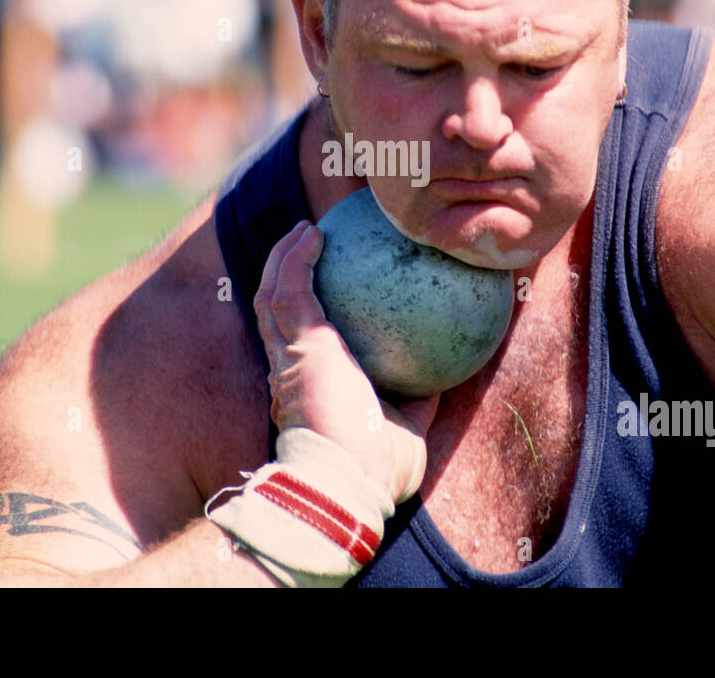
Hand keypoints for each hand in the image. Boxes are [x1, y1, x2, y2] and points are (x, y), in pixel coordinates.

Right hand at [254, 221, 439, 502]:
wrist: (347, 483)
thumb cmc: (375, 470)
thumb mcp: (407, 430)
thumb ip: (417, 402)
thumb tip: (443, 379)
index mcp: (308, 389)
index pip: (298, 342)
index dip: (304, 313)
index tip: (323, 288)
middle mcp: (289, 370)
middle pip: (275, 312)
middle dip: (283, 275)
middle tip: (307, 246)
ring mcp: (288, 356)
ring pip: (271, 294)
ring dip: (283, 258)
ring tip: (305, 230)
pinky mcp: (298, 344)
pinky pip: (291, 289)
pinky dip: (296, 259)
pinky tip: (314, 235)